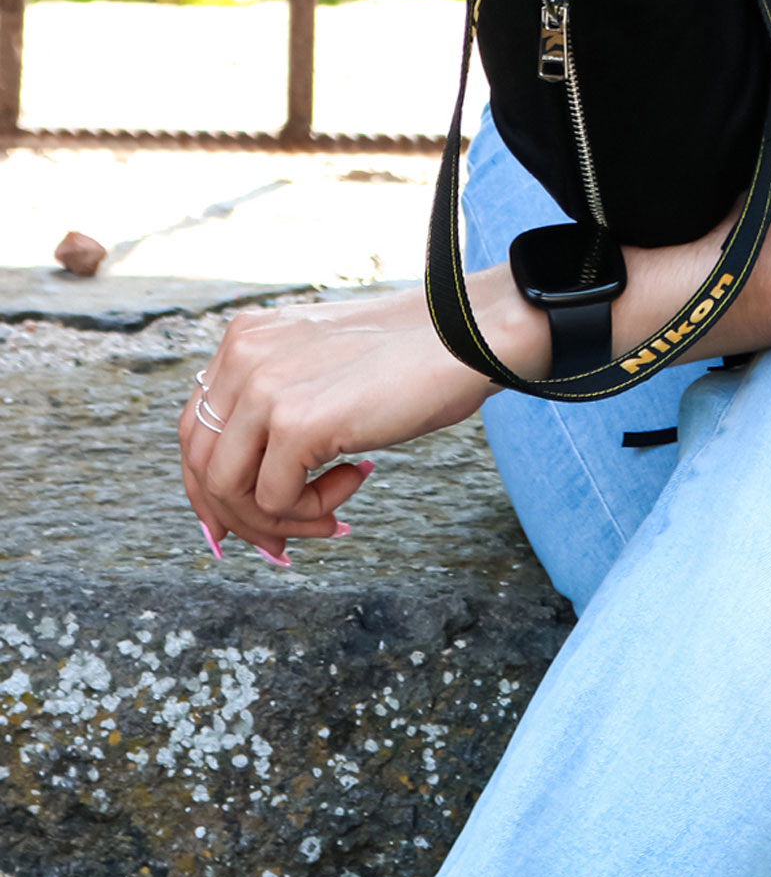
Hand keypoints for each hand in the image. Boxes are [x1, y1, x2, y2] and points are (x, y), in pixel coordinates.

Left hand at [179, 268, 550, 563]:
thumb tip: (239, 494)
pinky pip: (274, 501)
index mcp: (245, 336)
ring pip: (229, 491)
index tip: (240, 523)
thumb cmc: (412, 355)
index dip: (212, 486)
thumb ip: (276, 405)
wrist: (468, 335)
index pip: (196, 427)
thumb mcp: (321, 368)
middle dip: (239, 516)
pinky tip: (359, 477)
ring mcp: (264, 388)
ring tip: (334, 509)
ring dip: (281, 518)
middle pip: (201, 464)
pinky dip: (313, 510)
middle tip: (285, 541)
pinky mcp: (295, 423)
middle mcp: (243, 355)